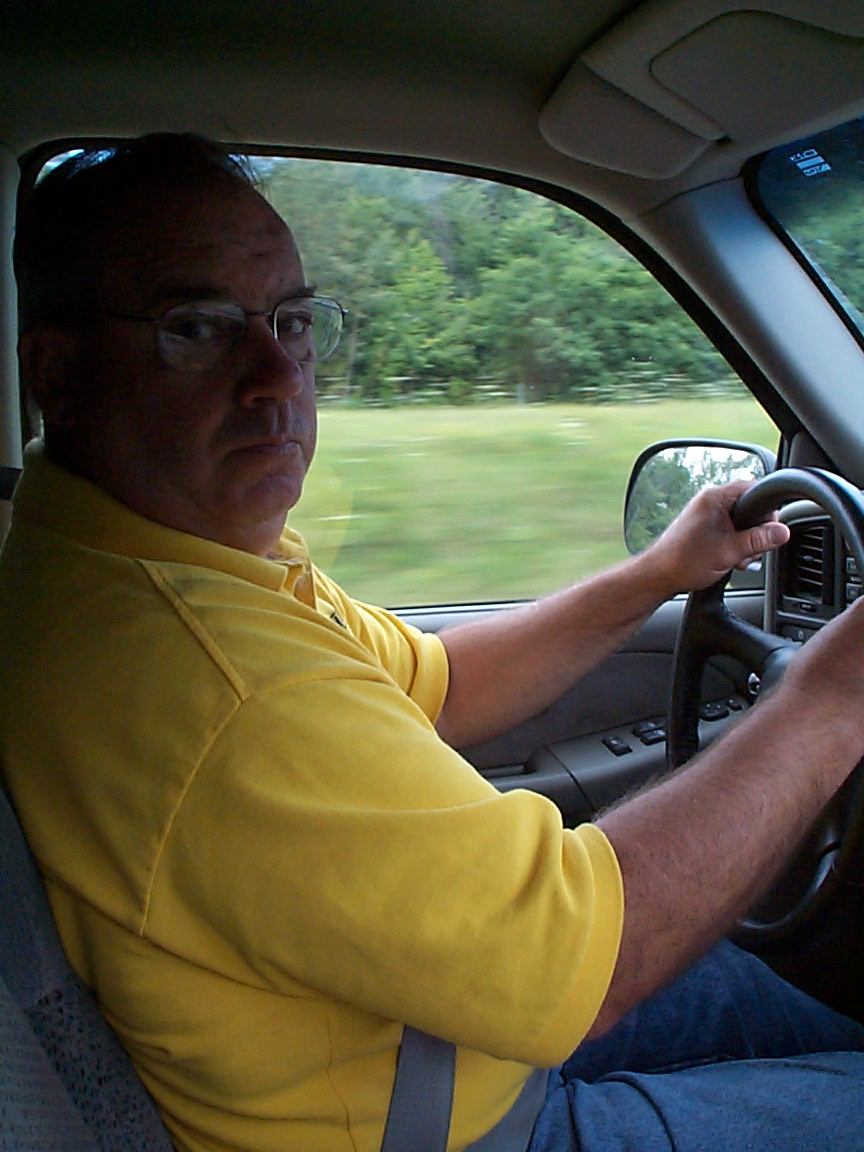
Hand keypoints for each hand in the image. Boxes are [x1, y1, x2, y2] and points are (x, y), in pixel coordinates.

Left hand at [642, 480, 789, 596]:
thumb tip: (782, 531)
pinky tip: (729, 560)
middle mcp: (710, 502)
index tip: (771, 528)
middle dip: (755, 532)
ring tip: (735, 559)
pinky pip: (729, 531)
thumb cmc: (684, 561)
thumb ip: (759, 540)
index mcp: (715, 498)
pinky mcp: (704, 528)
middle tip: (750, 550)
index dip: (768, 509)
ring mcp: (706, 515)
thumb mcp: (730, 551)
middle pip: (750, 508)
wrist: (658, 576)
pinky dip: (734, 545)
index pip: (754, 488)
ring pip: (741, 523)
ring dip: (745, 543)